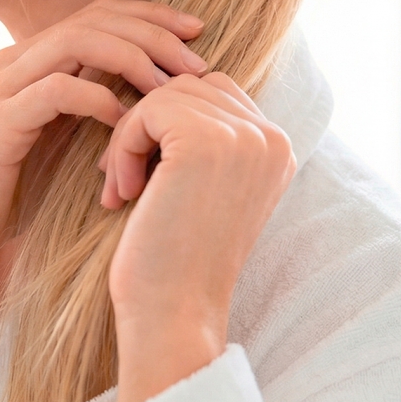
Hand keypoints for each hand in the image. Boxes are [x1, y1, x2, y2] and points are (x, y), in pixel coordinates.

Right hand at [0, 0, 208, 288]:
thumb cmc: (13, 194)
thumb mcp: (64, 141)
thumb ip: (97, 109)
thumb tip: (165, 96)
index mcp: (33, 59)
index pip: (100, 13)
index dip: (151, 16)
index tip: (198, 34)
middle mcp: (15, 59)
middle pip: (95, 18)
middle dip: (154, 34)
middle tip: (198, 63)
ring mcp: (3, 85)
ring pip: (78, 41)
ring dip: (135, 59)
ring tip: (172, 88)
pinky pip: (58, 90)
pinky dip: (100, 98)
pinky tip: (128, 120)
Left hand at [99, 72, 295, 401]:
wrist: (173, 315)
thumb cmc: (174, 258)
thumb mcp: (204, 187)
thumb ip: (205, 137)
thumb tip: (162, 86)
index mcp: (278, 148)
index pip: (213, 93)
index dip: (168, 125)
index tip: (148, 177)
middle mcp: (271, 137)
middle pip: (188, 87)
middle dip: (147, 128)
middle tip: (126, 182)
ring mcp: (243, 137)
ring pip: (164, 94)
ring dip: (131, 137)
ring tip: (124, 189)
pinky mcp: (206, 142)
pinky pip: (147, 110)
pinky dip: (124, 146)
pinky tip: (122, 193)